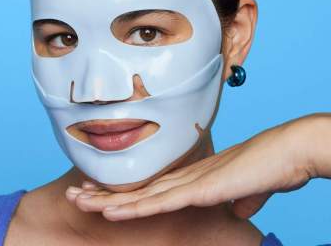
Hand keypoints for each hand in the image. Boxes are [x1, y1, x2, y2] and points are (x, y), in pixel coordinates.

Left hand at [66, 113, 329, 220]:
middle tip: (74, 192)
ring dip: (106, 199)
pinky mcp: (198, 189)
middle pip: (137, 188)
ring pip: (139, 194)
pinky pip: (159, 201)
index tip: (98, 191)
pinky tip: (109, 209)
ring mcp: (189, 182)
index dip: (122, 191)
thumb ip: (238, 200)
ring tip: (76, 199)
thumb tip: (239, 210)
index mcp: (192, 178)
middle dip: (102, 191)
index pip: (149, 187)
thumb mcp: (246, 192)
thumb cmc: (268, 167)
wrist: (286, 150)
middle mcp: (183, 177)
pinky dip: (132, 206)